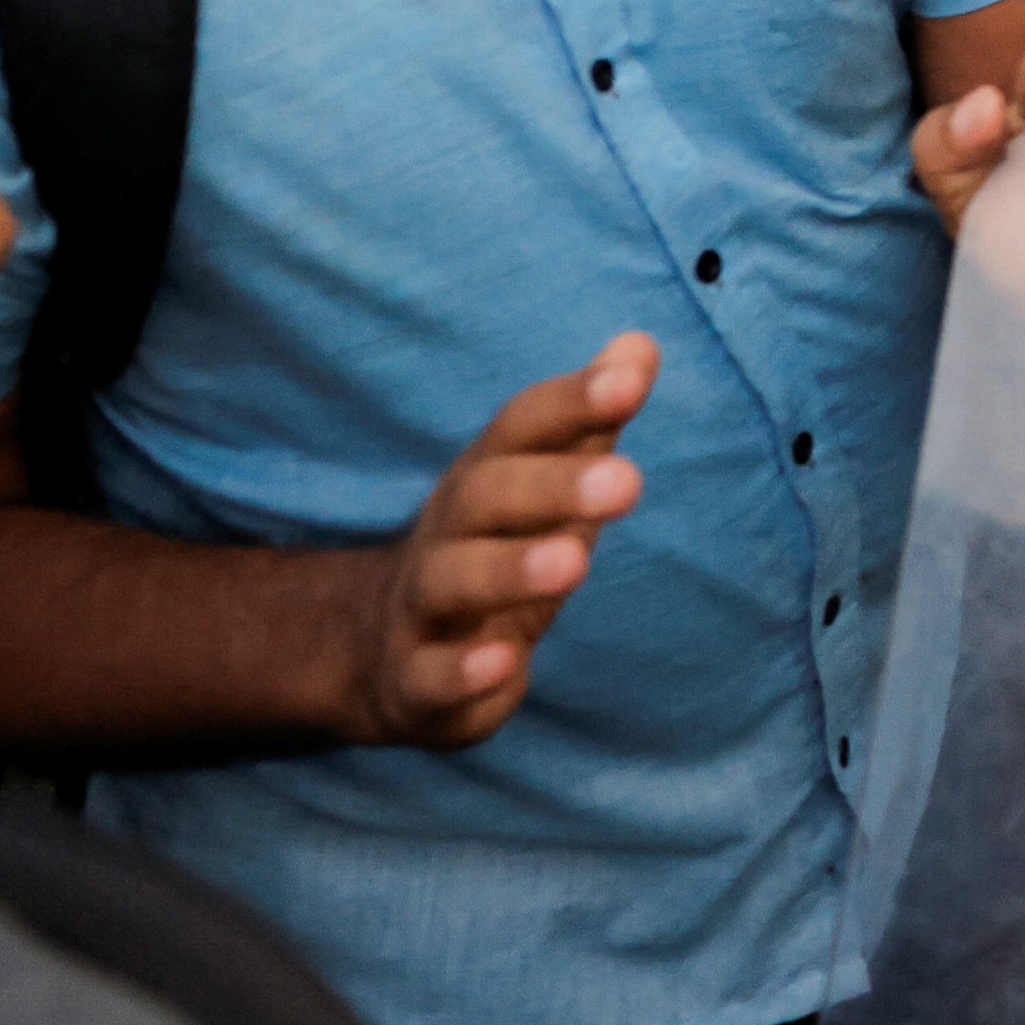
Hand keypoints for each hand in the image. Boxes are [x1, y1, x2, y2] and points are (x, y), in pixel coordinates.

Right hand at [342, 333, 650, 748]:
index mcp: (487, 476)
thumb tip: (641, 343)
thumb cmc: (494, 547)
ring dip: (512, 569)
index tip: (631, 378)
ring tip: (576, 564)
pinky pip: (430, 675)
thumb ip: (590, 421)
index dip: (574, 399)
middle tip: (628, 482)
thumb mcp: (540, 484)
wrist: (384, 652)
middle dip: (554, 485)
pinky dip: (463, 671)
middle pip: (488, 495)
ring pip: (453, 579)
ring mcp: (423, 606)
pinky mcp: (414, 681)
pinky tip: (504, 663)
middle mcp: (448, 530)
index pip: (523, 426)